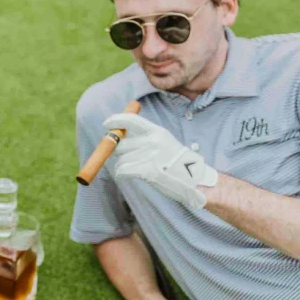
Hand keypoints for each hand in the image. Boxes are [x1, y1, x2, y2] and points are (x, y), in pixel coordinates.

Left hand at [103, 113, 217, 209]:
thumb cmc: (175, 162)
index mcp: (157, 131)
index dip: (115, 120)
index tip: (106, 124)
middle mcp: (153, 141)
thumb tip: (119, 135)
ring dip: (121, 165)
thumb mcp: (163, 142)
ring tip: (133, 169)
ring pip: (120, 159)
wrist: (193, 179)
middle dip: (116, 151)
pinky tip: (128, 175)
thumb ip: (144, 138)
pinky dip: (121, 174)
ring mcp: (151, 156)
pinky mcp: (148, 171)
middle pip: (120, 143)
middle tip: (123, 157)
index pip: (131, 120)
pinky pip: (123, 170)